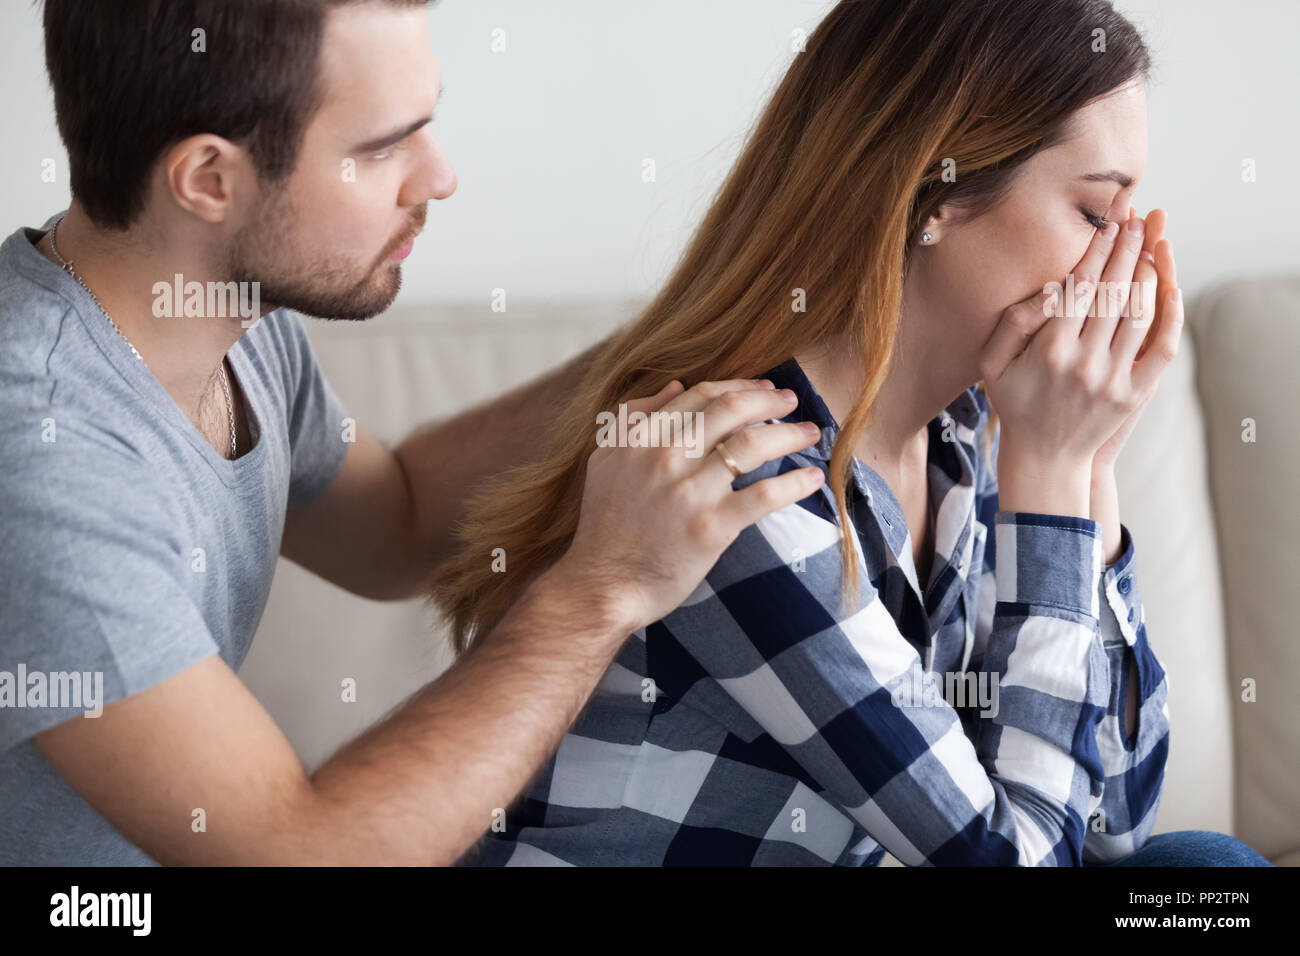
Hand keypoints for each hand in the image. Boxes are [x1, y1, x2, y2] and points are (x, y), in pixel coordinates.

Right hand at [557, 378, 824, 631]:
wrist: (603, 585)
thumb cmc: (605, 526)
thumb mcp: (605, 460)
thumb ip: (633, 418)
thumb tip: (675, 387)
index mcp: (642, 438)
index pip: (701, 396)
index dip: (739, 385)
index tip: (763, 387)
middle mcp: (666, 457)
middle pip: (732, 410)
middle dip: (769, 400)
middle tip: (792, 400)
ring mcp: (690, 492)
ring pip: (753, 445)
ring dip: (790, 434)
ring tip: (811, 433)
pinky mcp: (711, 527)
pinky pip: (764, 495)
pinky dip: (794, 483)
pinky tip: (812, 477)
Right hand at [979, 208, 1182, 475]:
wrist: (1045, 459)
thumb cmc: (1015, 404)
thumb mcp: (992, 365)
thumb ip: (1012, 323)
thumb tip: (1049, 292)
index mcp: (1048, 351)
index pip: (1080, 287)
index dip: (1098, 252)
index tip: (1110, 226)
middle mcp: (1084, 362)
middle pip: (1114, 292)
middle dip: (1128, 251)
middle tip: (1139, 220)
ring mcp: (1113, 379)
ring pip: (1141, 312)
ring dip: (1150, 273)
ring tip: (1152, 245)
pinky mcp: (1135, 393)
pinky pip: (1162, 345)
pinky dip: (1171, 312)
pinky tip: (1170, 287)